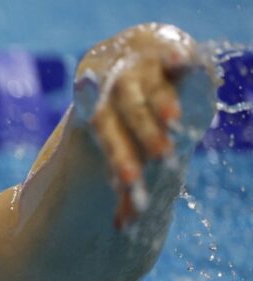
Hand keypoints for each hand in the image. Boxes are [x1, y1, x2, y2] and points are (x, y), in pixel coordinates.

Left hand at [76, 25, 213, 228]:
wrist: (121, 58)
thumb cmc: (123, 117)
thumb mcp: (122, 147)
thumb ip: (125, 183)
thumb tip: (123, 229)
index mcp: (100, 120)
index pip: (108, 143)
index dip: (120, 162)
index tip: (131, 184)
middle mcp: (113, 94)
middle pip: (124, 117)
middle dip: (142, 137)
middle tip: (162, 158)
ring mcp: (135, 70)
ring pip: (145, 88)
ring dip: (160, 102)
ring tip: (174, 120)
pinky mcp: (159, 51)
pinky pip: (167, 54)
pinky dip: (174, 58)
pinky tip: (180, 63)